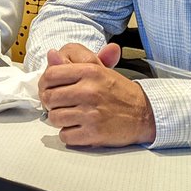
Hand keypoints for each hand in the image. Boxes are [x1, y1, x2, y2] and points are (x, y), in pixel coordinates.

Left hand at [37, 43, 155, 146]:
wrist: (144, 114)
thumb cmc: (118, 92)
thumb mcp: (98, 70)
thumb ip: (72, 63)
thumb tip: (50, 54)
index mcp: (89, 71)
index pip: (50, 75)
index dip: (46, 83)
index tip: (51, 88)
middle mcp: (89, 91)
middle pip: (49, 98)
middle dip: (51, 103)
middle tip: (60, 105)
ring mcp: (90, 114)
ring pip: (54, 118)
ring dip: (60, 119)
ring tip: (72, 116)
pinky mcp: (93, 133)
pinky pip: (65, 135)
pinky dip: (69, 134)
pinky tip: (79, 128)